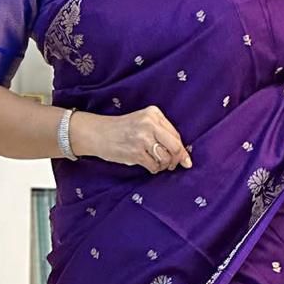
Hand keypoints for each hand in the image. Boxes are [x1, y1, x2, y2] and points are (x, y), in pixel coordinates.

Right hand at [69, 105, 192, 173]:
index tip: (185, 160)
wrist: (98, 133)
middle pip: (175, 146)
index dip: (182, 150)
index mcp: (154, 113)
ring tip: (157, 164)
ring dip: (164, 165)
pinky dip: (154, 169)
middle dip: (178, 160)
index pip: (176, 135)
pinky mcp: (136, 152)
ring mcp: (142, 138)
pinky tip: (149, 167)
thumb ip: (161, 132)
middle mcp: (150, 124)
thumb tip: (182, 153)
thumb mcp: (143, 121)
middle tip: (174, 166)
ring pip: (165, 158)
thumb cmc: (122, 129)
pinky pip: (154, 165)